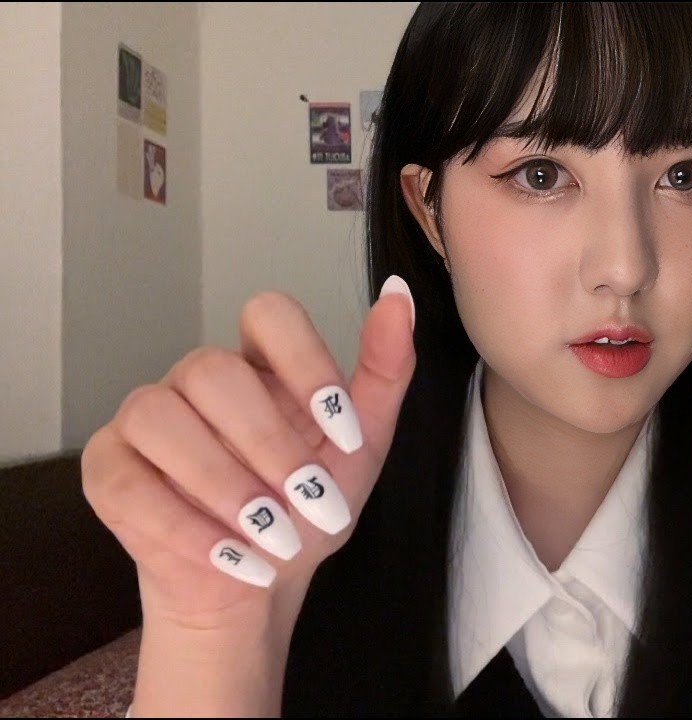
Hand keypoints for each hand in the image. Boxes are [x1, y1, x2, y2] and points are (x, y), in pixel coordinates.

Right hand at [83, 278, 415, 631]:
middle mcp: (197, 380)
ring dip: (222, 482)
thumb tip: (398, 295)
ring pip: (159, 418)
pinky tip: (233, 555)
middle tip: (308, 499)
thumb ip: (385, 371)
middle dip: (268, 442)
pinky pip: (126, 481)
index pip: (269, 314)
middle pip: (212, 368)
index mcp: (259, 363)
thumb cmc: (310, 507)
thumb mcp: (364, 446)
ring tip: (271, 534)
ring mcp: (145, 419)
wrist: (264, 579)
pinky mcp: (108, 469)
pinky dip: (183, 526)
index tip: (343, 429)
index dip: (306, 362)